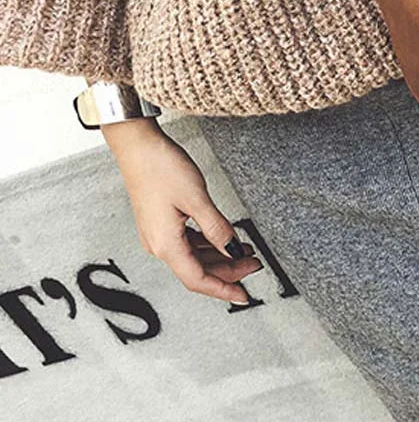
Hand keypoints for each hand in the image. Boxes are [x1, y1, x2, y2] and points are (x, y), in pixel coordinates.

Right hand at [102, 118, 261, 303]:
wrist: (138, 146)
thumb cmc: (162, 168)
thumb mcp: (197, 199)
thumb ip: (216, 228)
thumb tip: (233, 249)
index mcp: (165, 245)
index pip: (198, 279)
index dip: (223, 289)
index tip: (245, 296)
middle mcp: (159, 245)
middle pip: (197, 270)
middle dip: (228, 270)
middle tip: (256, 263)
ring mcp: (158, 234)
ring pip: (193, 257)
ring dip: (220, 257)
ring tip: (246, 251)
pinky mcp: (161, 222)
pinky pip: (187, 243)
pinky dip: (208, 244)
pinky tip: (224, 238)